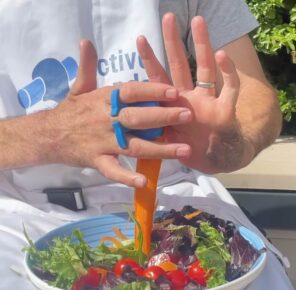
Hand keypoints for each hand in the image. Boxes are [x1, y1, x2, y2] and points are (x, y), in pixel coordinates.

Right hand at [48, 40, 191, 185]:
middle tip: (187, 116)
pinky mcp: (97, 161)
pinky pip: (113, 170)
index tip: (174, 91)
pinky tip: (145, 182)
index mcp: (104, 100)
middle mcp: (106, 120)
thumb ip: (86, 66)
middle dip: (163, 117)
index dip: (152, 91)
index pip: (131, 91)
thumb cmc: (70, 111)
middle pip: (137, 118)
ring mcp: (102, 142)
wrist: (48, 135)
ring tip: (184, 150)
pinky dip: (128, 177)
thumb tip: (86, 41)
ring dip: (159, 149)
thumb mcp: (78, 87)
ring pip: (134, 146)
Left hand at [137, 14, 251, 172]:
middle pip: (181, 66)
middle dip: (174, 43)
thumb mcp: (164, 137)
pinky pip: (230, 88)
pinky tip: (222, 54)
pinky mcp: (225, 110)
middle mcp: (190, 98)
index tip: (140, 39)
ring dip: (203, 45)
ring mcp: (208, 101)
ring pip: (206, 69)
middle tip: (168, 17)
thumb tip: (128, 114)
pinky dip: (228, 72)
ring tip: (198, 21)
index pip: (159, 78)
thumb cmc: (187, 148)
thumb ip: (150, 125)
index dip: (151, 59)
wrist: (212, 160)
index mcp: (173, 104)